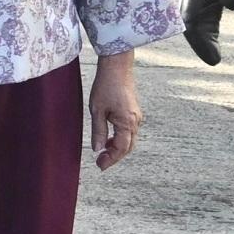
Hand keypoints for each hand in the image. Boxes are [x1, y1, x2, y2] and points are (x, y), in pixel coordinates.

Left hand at [89, 54, 144, 168]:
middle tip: (100, 163)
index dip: (111, 159)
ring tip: (103, 153)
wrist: (117, 68)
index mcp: (127, 122)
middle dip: (115, 157)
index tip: (100, 166)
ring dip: (117, 148)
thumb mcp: (97, 110)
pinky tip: (108, 139)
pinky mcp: (133, 112)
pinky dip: (120, 139)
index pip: (121, 148)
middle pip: (128, 147)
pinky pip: (129, 131)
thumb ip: (98, 131)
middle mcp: (135, 121)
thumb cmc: (106, 86)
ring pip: (129, 139)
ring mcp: (136, 116)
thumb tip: (97, 149)